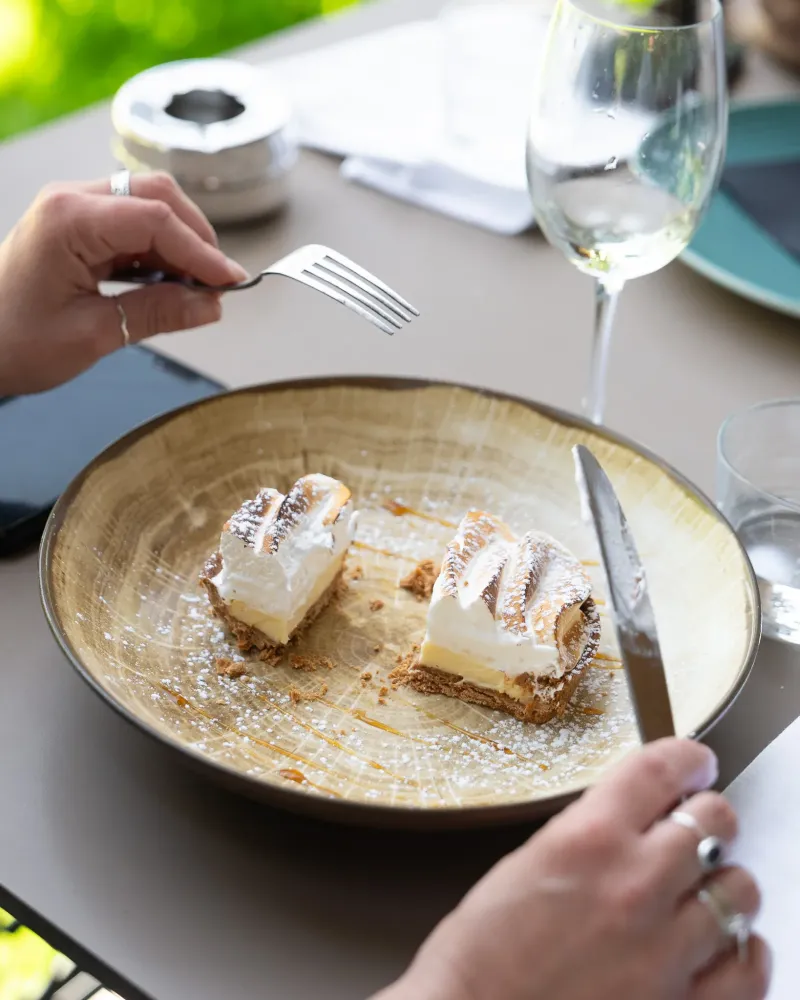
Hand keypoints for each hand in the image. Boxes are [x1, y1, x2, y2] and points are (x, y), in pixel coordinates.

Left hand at [0, 172, 247, 394]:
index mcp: (69, 221)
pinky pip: (133, 224)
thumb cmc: (13, 341)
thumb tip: (209, 305)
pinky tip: (171, 283)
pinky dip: (160, 250)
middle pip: (157, 196)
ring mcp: (74, 210)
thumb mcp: (93, 335)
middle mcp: (71, 202)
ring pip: (149, 205)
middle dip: (196, 237)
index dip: (202, 251)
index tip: (231, 282)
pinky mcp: (79, 226)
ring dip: (180, 244)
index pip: (156, 220)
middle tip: (217, 285)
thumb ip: (157, 314)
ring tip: (196, 289)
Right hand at [379, 740, 768, 999]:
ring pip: (740, 888)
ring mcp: (666, 950)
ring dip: (722, 883)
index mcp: (588, 838)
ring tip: (702, 892)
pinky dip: (741, 949)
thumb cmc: (481, 954)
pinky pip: (749, 964)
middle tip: (695, 829)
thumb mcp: (527, 864)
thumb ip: (589, 836)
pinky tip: (720, 945)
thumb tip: (633, 822)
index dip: (688, 759)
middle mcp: (635, 884)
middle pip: (714, 821)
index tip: (695, 764)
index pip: (663, 769)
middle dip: (706, 818)